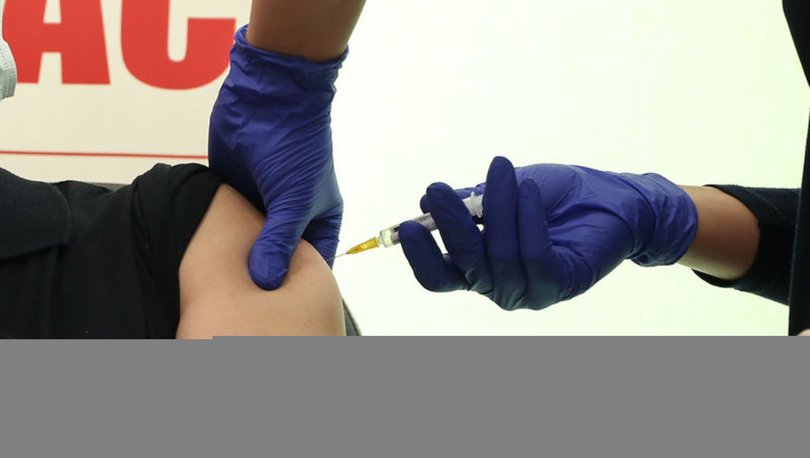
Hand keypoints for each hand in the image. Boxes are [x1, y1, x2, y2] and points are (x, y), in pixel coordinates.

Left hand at [209, 27, 343, 289]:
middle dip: (263, 277)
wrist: (268, 97)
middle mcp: (290, 216)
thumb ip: (277, 242)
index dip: (297, 286)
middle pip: (277, 256)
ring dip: (238, 258)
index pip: (310, 264)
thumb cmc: (297, 146)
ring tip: (221, 290)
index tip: (277, 312)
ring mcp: (261, 204)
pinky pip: (225, 223)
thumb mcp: (293, 201)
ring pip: (248, 242)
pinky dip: (217, 237)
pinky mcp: (233, 192)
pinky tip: (203, 261)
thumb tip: (264, 281)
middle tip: (245, 308)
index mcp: (317, 219)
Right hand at [399, 157, 697, 309]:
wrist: (612, 198)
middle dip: (449, 226)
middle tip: (437, 189)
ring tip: (502, 170)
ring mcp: (529, 290)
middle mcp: (499, 287)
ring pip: (498, 257)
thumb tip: (425, 201)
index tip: (409, 224)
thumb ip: (468, 203)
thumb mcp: (502, 193)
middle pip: (463, 267)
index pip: (439, 277)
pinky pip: (534, 256)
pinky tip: (529, 189)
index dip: (420, 256)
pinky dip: (527, 220)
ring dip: (497, 210)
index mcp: (479, 270)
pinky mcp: (559, 284)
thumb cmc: (554, 196)